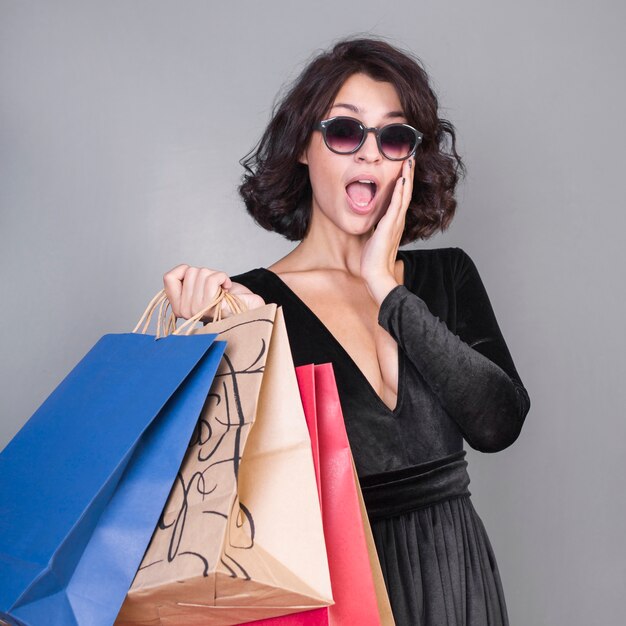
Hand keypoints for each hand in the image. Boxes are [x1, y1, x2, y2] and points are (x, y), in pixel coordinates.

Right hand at [163, 265, 264, 320]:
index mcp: (179, 307)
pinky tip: (226, 288)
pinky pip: (212, 279)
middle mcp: (185, 311)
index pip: (169, 277)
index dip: (186, 270)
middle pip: (189, 272)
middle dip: (206, 273)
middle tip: (215, 287)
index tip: (199, 280)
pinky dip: (222, 277)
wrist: (249, 307)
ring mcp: (198, 310)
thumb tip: (174, 273)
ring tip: (221, 290)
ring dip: (215, 276)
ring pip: (201, 273)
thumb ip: (185, 282)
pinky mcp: (212, 306)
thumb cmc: (225, 296)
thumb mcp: (199, 288)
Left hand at [360, 156, 414, 303]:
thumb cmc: (374, 259)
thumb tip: (373, 223)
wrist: (376, 274)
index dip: (404, 181)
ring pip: (404, 194)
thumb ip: (376, 228)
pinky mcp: (390, 226)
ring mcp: (395, 223)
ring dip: (407, 177)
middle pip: (406, 192)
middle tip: (411, 156)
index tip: (405, 166)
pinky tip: (401, 179)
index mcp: (394, 222)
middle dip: (408, 173)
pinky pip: (396, 205)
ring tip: (409, 160)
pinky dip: (400, 191)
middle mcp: (398, 220)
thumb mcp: (374, 238)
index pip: (401, 197)